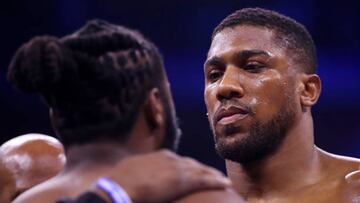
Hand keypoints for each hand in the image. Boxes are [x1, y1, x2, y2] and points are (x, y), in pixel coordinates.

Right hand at [98, 150, 230, 202]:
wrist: (121, 185)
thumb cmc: (121, 181)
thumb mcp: (132, 171)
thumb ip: (141, 172)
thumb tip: (139, 177)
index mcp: (160, 156)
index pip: (179, 161)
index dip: (187, 167)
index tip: (193, 171)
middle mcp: (172, 159)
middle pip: (192, 164)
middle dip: (202, 170)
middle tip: (213, 174)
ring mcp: (179, 168)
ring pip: (202, 170)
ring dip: (213, 174)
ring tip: (222, 179)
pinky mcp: (185, 180)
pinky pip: (206, 179)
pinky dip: (217, 181)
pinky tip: (226, 183)